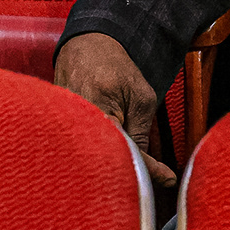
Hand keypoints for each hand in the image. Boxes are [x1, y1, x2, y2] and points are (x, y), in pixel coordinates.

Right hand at [56, 32, 176, 188]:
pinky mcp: (61, 129)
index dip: (148, 168)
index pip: (126, 149)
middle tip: (154, 181)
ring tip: (134, 177)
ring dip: (113, 169)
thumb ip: (140, 131)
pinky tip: (112, 164)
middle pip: (104, 160)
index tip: (168, 179)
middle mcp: (77, 121)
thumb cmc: (115, 67)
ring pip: (91, 158)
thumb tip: (144, 164)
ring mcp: (65, 126)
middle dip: (128, 174)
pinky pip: (83, 150)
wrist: (86, 47)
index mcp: (100, 109)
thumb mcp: (140, 96)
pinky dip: (99, 158)